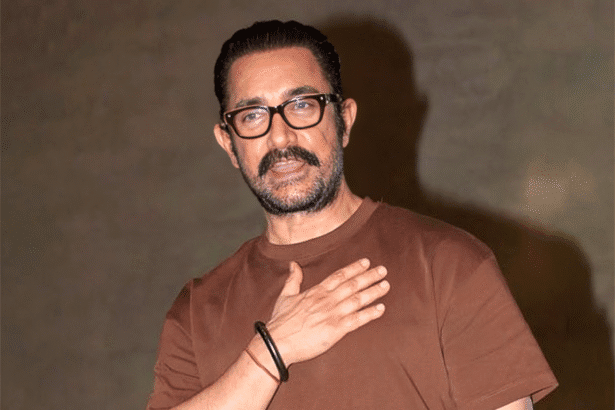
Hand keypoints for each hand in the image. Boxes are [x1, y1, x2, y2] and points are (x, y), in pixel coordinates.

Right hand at [265, 258, 389, 365]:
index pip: (339, 276)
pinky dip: (370, 314)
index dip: (354, 268)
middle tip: (383, 270)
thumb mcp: (285, 295)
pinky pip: (357, 320)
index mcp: (316, 291)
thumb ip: (293, 279)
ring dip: (373, 292)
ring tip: (386, 285)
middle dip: (369, 276)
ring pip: (357, 300)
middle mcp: (327, 300)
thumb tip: (293, 264)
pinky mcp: (335, 330)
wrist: (277, 342)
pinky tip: (381, 309)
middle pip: (352, 285)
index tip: (366, 262)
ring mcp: (332, 314)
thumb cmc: (280, 321)